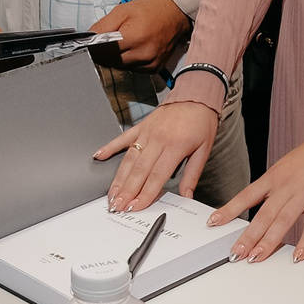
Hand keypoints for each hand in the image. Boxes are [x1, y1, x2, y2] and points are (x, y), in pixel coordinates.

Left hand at [89, 0, 189, 68]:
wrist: (175, 14)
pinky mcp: (154, 68)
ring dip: (115, 57)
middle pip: (111, 62)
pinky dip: (127, 61)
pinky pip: (132, 69)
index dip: (94, 48)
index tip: (90, 44)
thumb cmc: (149, 10)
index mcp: (135, 38)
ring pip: (120, 67)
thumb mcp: (122, 11)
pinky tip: (132, 48)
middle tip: (105, 41)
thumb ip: (103, 26)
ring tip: (122, 42)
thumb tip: (88, 39)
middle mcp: (144, 54)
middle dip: (104, 52)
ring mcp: (150, 64)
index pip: (103, 52)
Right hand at [98, 101, 216, 211]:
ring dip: (118, 178)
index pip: (157, 176)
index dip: (145, 194)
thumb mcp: (204, 149)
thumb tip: (187, 195)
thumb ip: (193, 174)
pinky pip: (122, 138)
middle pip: (138, 171)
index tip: (136, 207)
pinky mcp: (140, 126)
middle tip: (118, 206)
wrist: (196, 95)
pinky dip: (110, 147)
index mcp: (175, 147)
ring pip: (128, 159)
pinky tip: (99, 156)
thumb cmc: (201, 122)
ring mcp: (146, 133)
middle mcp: (158, 139)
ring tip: (111, 194)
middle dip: (127, 191)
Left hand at [209, 133, 303, 262]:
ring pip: (282, 221)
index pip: (246, 196)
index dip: (228, 210)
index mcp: (273, 177)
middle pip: (262, 214)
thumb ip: (275, 186)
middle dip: (247, 236)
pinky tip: (297, 256)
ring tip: (256, 258)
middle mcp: (285, 186)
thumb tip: (263, 204)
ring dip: (268, 242)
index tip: (213, 222)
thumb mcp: (286, 166)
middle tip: (235, 253)